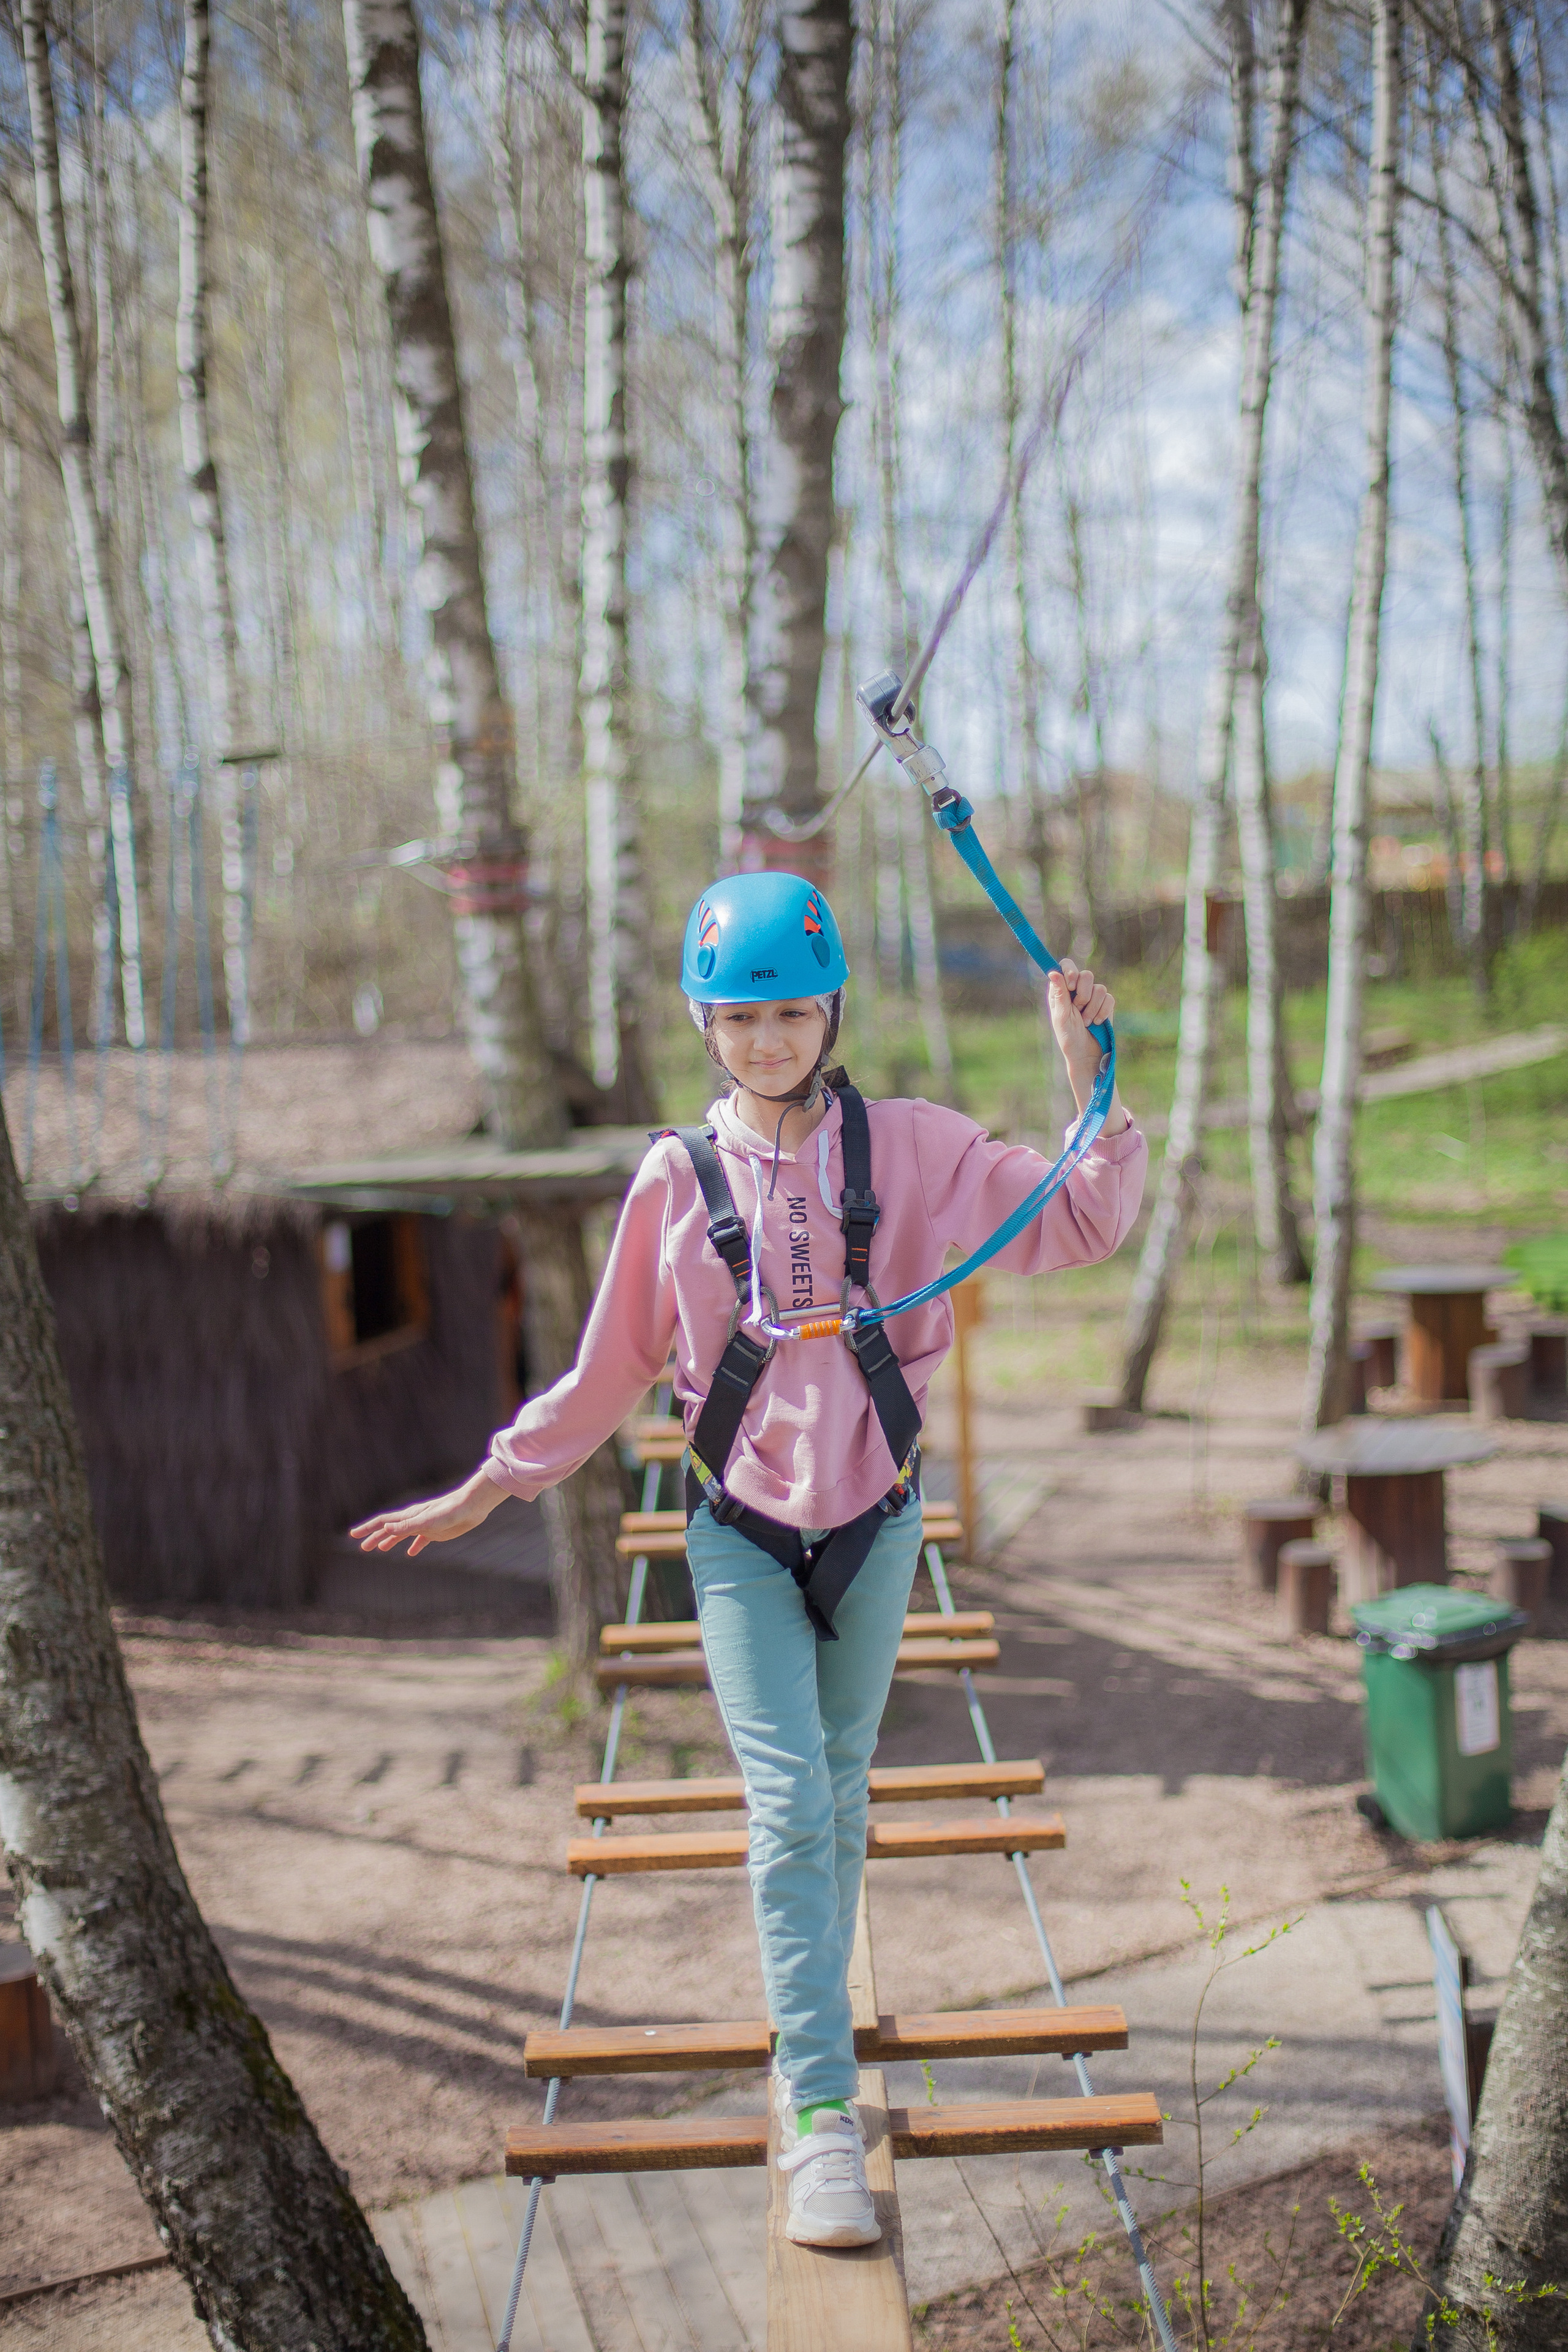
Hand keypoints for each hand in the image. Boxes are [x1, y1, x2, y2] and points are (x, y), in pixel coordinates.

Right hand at [351, 1466, 504, 1556]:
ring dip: (390, 1541)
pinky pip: (421, 1540)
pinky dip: (414, 1546)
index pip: (383, 1522)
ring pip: (403, 1534)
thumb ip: (408, 1525)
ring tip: (380, 1549)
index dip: (368, 1528)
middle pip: (390, 1529)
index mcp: (409, 1516)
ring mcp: (424, 1525)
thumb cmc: (451, 1510)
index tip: (353, 1534)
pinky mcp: (436, 1531)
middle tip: (362, 1547)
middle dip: (375, 1537)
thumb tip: (386, 1528)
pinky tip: (411, 1553)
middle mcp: (414, 1520)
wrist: (472, 1506)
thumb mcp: (428, 1520)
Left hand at [1048, 960, 1125, 1127]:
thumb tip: (1053, 972)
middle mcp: (1077, 990)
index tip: (1072, 985)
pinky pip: (1109, 998)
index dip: (1071, 970)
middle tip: (1078, 1010)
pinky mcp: (1106, 1005)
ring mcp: (1093, 997)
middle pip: (1086, 975)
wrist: (1086, 1054)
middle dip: (1083, 995)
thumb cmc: (1069, 1037)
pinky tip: (1097, 1022)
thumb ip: (1059, 994)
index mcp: (1062, 990)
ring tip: (1086, 1022)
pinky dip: (1103, 1011)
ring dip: (1092, 1008)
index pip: (1066, 965)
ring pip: (1099, 987)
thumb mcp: (1061, 1017)